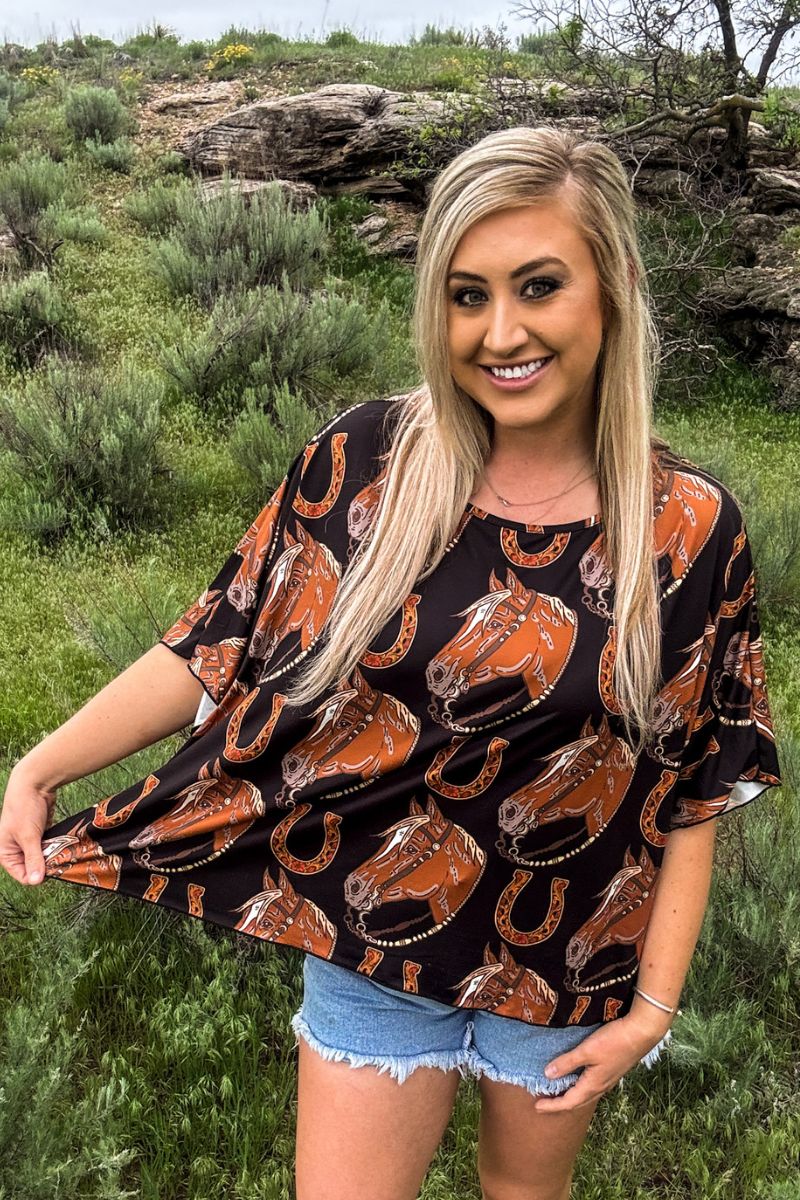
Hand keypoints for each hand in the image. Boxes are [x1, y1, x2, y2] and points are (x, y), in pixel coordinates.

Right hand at [0, 765, 57, 885]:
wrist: (35, 783)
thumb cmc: (24, 808)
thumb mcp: (28, 836)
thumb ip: (33, 858)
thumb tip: (36, 881)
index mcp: (6, 853)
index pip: (22, 876)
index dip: (37, 875)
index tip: (52, 870)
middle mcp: (16, 849)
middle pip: (34, 867)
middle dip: (46, 865)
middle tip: (59, 860)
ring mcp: (29, 841)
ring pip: (43, 857)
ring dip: (52, 856)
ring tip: (62, 851)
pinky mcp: (40, 834)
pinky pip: (49, 847)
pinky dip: (56, 847)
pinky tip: (64, 845)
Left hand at [531, 1012, 671, 1112]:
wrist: (640, 1034)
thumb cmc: (613, 1042)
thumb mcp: (586, 1051)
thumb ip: (567, 1062)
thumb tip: (547, 1075)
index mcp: (593, 1085)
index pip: (569, 1102)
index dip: (552, 1105)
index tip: (537, 1107)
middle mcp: (600, 1087)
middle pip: (577, 1102)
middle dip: (560, 1105)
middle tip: (544, 1104)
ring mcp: (607, 1080)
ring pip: (585, 1095)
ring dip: (570, 1096)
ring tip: (557, 1093)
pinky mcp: (611, 1071)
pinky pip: (591, 1086)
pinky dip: (579, 1087)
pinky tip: (576, 1079)